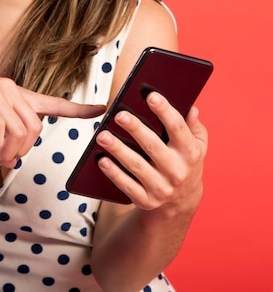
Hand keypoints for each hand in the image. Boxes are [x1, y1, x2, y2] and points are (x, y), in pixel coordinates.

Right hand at [0, 57, 104, 168]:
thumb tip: (9, 153)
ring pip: (20, 132)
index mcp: (13, 93)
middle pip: (36, 129)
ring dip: (8, 153)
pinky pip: (0, 132)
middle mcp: (10, 90)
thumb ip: (0, 130)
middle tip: (4, 161)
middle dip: (23, 151)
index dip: (78, 109)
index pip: (52, 101)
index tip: (100, 109)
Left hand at [95, 92, 207, 213]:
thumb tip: (192, 108)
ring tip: (102, 135)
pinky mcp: (146, 200)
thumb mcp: (198, 146)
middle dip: (136, 129)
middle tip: (119, 115)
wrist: (182, 202)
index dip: (165, 111)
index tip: (151, 96)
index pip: (178, 129)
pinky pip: (127, 186)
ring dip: (118, 150)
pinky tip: (102, 160)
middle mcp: (177, 172)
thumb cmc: (185, 164)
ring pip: (137, 166)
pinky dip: (114, 174)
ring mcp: (161, 188)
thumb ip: (193, 126)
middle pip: (153, 146)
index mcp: (190, 153)